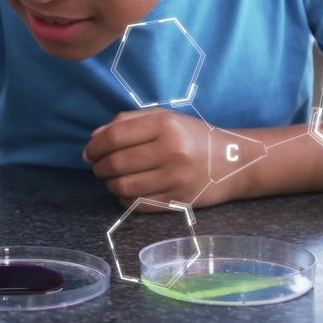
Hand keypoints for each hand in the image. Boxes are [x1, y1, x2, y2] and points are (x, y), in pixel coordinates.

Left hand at [83, 109, 248, 210]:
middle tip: (98, 166)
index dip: (94, 146)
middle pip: (116, 163)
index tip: (88, 152)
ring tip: (112, 178)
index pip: (115, 137)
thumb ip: (128, 122)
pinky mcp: (178, 202)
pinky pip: (137, 204)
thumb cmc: (193, 136)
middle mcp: (171, 151)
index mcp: (165, 125)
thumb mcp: (165, 118)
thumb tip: (94, 138)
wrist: (233, 161)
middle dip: (99, 166)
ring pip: (123, 186)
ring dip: (109, 184)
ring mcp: (175, 179)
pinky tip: (127, 191)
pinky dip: (124, 198)